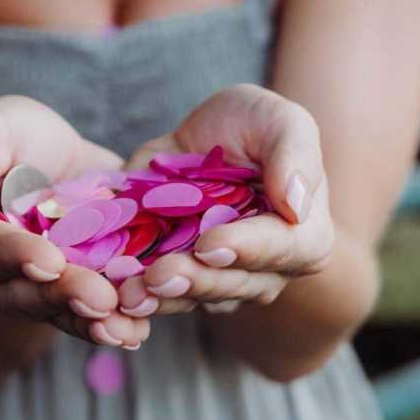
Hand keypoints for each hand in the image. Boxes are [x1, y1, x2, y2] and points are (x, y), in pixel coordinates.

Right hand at [0, 95, 151, 348]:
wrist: (57, 158)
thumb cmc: (9, 138)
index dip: (15, 257)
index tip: (50, 260)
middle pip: (19, 294)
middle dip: (62, 295)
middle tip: (101, 296)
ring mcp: (24, 298)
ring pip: (54, 314)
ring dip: (90, 321)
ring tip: (123, 325)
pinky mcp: (64, 304)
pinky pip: (84, 320)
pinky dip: (112, 326)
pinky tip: (136, 330)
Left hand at [114, 83, 333, 319]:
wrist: (203, 137)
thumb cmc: (253, 125)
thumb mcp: (280, 120)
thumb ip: (296, 155)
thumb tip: (297, 204)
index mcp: (304, 236)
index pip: (283, 250)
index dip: (247, 250)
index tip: (209, 243)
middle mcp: (267, 270)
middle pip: (235, 284)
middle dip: (196, 280)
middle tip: (158, 275)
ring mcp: (223, 281)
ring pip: (197, 299)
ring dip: (163, 298)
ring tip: (130, 291)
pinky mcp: (182, 283)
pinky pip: (162, 298)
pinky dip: (139, 295)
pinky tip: (115, 289)